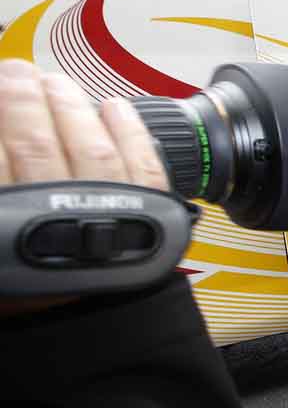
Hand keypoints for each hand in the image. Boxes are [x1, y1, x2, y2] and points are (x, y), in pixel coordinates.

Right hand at [0, 60, 167, 315]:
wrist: (96, 334)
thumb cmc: (41, 295)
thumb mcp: (8, 255)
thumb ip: (8, 204)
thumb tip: (5, 161)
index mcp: (12, 231)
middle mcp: (61, 221)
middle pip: (35, 145)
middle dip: (23, 101)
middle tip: (15, 73)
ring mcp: (110, 215)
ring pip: (87, 147)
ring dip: (69, 107)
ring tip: (54, 83)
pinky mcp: (152, 213)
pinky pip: (141, 163)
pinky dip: (127, 130)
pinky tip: (113, 106)